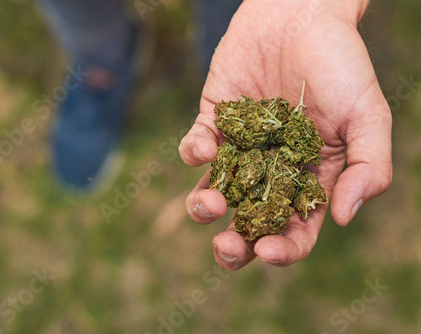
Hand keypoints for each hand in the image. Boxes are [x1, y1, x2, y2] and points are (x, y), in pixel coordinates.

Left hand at [179, 0, 391, 269]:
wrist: (301, 13)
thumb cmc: (340, 64)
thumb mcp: (367, 116)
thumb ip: (366, 168)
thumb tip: (341, 217)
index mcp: (308, 178)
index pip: (295, 228)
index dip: (283, 248)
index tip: (268, 251)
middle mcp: (270, 170)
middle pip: (247, 223)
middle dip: (234, 246)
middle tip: (226, 246)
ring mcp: (239, 147)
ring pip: (214, 193)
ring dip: (204, 208)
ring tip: (209, 205)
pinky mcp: (214, 121)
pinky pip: (196, 148)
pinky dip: (194, 153)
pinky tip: (204, 148)